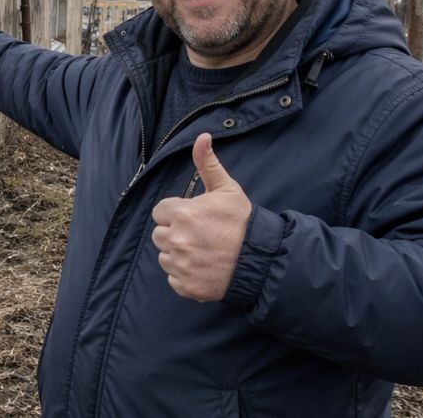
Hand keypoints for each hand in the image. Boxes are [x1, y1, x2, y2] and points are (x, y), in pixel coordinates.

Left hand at [151, 133, 251, 301]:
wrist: (263, 259)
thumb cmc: (243, 222)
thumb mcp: (227, 189)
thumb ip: (208, 163)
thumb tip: (202, 137)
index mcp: (182, 214)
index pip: (160, 212)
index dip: (176, 213)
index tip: (194, 217)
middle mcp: (177, 239)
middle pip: (159, 235)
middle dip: (175, 234)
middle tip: (201, 235)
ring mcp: (181, 265)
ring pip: (165, 257)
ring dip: (179, 255)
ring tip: (204, 251)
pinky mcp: (186, 286)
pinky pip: (173, 279)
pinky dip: (185, 276)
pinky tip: (204, 268)